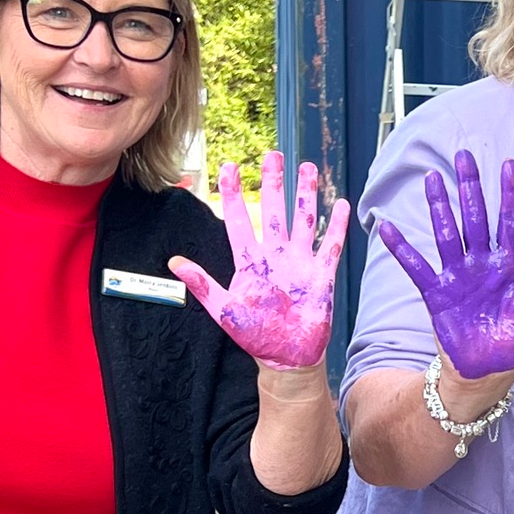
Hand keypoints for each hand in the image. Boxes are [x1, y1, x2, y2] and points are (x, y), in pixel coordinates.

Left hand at [171, 153, 349, 368]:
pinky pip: (330, 246)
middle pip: (273, 211)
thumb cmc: (254, 336)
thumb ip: (202, 285)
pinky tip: (339, 204)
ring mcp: (299, 262)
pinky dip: (335, 226)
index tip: (230, 167)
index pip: (237, 219)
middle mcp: (275, 255)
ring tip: (307, 168)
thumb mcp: (224, 311)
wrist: (286, 358)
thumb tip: (174, 262)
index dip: (232, 193)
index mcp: (249, 261)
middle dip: (273, 183)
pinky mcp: (321, 275)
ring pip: (303, 220)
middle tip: (274, 155)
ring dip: (305, 195)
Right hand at [378, 152, 513, 379]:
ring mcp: (458, 277)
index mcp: (511, 268)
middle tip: (463, 155)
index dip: (510, 194)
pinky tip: (388, 227)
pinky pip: (417, 267)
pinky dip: (402, 248)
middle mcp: (482, 265)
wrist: (487, 377)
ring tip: (432, 178)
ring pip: (447, 234)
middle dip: (470, 187)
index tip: (509, 165)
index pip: (511, 223)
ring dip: (439, 206)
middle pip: (476, 218)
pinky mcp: (437, 294)